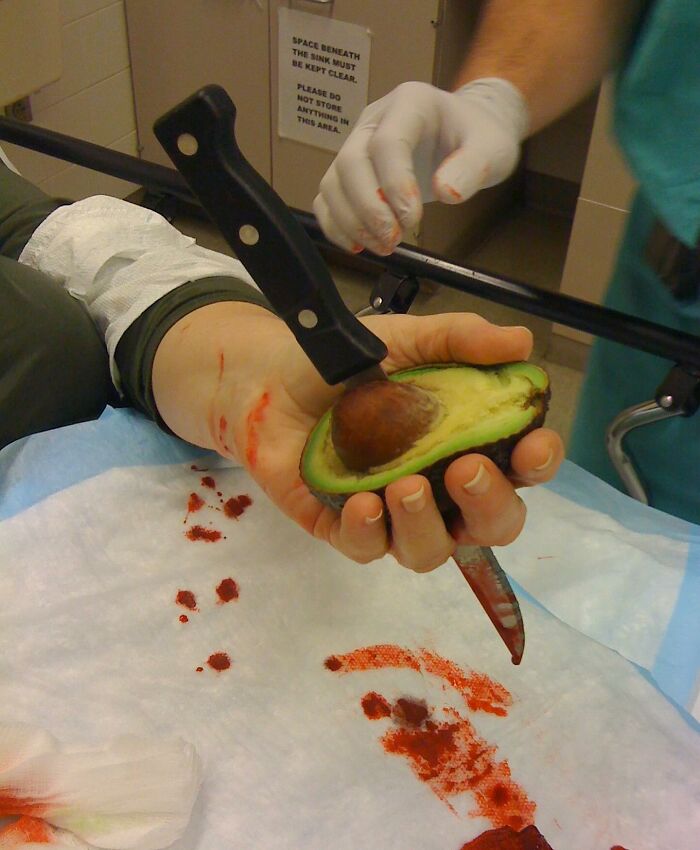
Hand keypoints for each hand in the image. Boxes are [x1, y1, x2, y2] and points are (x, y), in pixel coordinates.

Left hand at [155, 305, 561, 571]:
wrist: (268, 376)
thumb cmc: (346, 361)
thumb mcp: (405, 340)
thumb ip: (459, 339)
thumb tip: (521, 341)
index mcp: (465, 441)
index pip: (520, 466)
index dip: (537, 464)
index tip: (533, 446)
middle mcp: (438, 487)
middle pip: (489, 524)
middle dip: (490, 506)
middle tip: (466, 471)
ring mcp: (391, 512)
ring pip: (430, 550)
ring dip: (427, 526)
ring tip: (406, 487)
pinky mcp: (343, 527)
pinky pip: (368, 549)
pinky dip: (370, 532)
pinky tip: (362, 503)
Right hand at [313, 79, 527, 255]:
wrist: (467, 132)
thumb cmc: (479, 136)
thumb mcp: (493, 148)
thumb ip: (474, 167)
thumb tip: (446, 192)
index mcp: (410, 103)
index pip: (387, 142)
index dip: (394, 184)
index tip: (412, 219)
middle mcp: (374, 120)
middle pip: (350, 162)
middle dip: (369, 208)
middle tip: (394, 240)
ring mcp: (357, 144)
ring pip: (333, 182)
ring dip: (352, 222)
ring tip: (384, 247)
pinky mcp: (350, 171)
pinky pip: (328, 198)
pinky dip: (337, 226)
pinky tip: (360, 246)